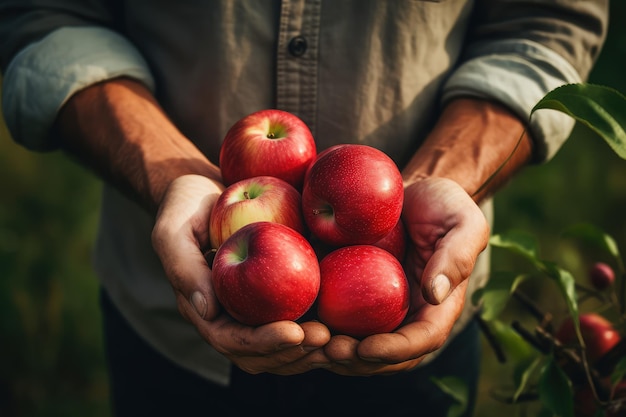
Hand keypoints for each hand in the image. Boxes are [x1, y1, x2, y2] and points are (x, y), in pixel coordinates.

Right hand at [151, 174, 330, 374]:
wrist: (207, 188)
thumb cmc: (184, 205)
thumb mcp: (173, 230)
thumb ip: (184, 268)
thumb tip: (207, 311)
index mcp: (206, 310)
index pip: (234, 340)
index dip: (264, 342)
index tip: (295, 332)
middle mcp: (233, 314)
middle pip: (265, 353)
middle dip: (296, 352)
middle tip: (327, 340)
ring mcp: (258, 305)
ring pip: (287, 344)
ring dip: (313, 348)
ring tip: (342, 340)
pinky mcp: (280, 290)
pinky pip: (302, 314)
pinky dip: (324, 322)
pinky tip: (348, 318)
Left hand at [320, 177, 488, 374]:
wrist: (408, 192)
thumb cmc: (443, 205)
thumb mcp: (462, 221)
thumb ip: (456, 255)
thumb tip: (435, 293)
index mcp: (438, 306)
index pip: (421, 340)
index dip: (395, 350)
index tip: (367, 348)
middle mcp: (407, 315)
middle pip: (385, 355)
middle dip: (356, 361)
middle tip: (329, 350)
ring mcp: (378, 309)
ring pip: (356, 344)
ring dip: (331, 351)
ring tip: (307, 341)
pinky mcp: (353, 295)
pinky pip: (336, 318)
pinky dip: (317, 325)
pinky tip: (294, 320)